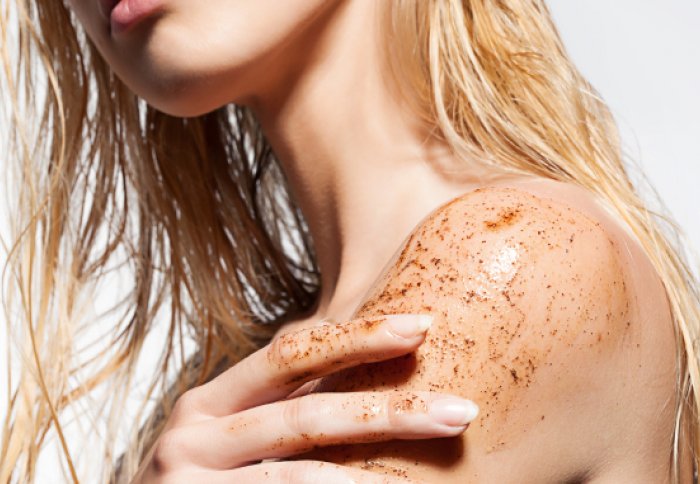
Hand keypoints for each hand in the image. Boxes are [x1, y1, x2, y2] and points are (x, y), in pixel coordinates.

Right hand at [131, 314, 478, 482]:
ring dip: (375, 464)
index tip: (421, 326)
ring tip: (439, 453)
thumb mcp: (228, 443)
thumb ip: (279, 414)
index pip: (291, 353)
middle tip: (459, 409)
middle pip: (307, 408)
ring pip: (301, 465)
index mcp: (210, 402)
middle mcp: (193, 431)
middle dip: (390, 407)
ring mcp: (187, 475)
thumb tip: (368, 390)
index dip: (358, 337)